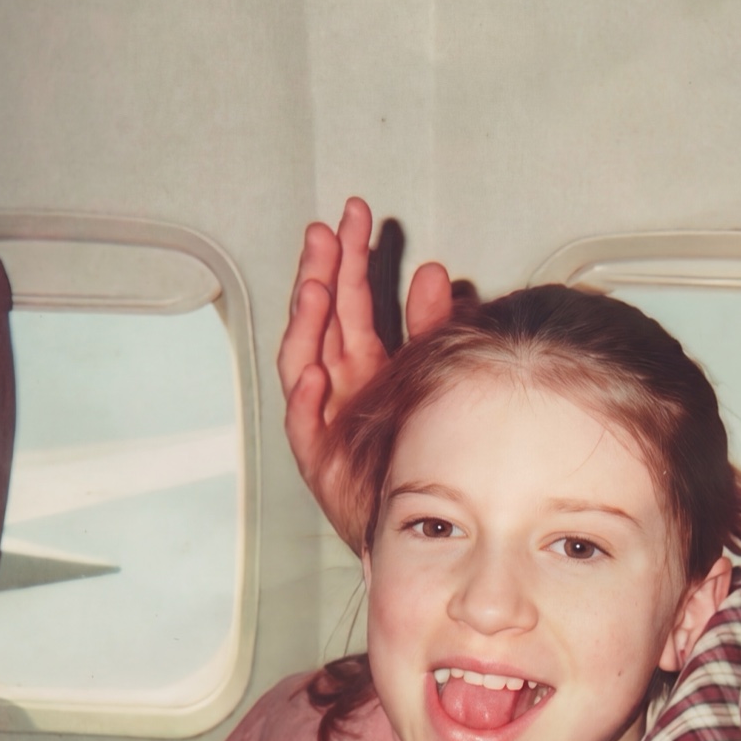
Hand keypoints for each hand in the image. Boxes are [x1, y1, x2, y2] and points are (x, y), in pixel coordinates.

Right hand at [277, 198, 452, 534]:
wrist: (421, 523)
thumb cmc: (422, 448)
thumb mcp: (431, 371)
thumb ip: (430, 325)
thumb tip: (434, 271)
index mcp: (363, 361)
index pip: (349, 299)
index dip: (349, 258)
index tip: (353, 217)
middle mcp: (337, 383)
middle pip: (322, 319)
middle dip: (322, 273)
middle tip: (326, 231)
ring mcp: (323, 417)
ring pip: (305, 359)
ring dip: (307, 323)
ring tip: (316, 289)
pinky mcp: (320, 458)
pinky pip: (306, 425)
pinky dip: (305, 399)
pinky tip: (312, 375)